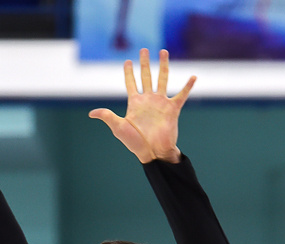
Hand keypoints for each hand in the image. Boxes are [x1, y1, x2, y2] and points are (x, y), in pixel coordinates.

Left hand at [89, 49, 195, 163]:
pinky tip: (193, 77)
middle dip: (145, 63)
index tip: (127, 61)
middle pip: (146, 76)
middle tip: (144, 49)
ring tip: (163, 51)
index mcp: (135, 103)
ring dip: (163, 66)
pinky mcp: (172, 110)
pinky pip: (181, 95)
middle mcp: (148, 100)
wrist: (153, 153)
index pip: (131, 83)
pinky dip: (188, 86)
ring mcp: (161, 103)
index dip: (129, 72)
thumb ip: (107, 116)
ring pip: (162, 79)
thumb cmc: (136, 143)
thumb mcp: (119, 128)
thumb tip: (91, 113)